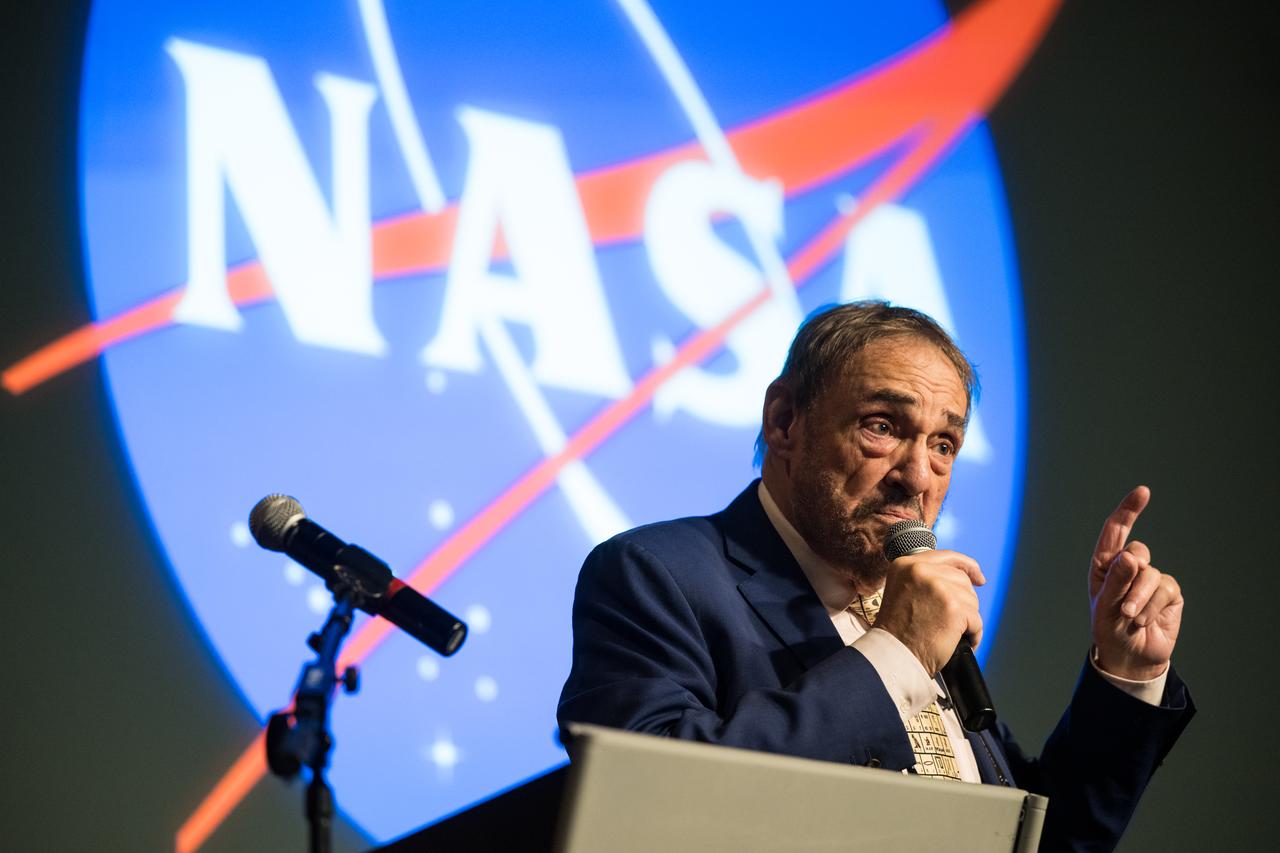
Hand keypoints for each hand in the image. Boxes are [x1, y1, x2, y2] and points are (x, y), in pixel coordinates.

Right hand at [875, 550, 984, 675]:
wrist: (894, 654)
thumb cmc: (898, 631)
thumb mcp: (902, 590)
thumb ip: (925, 578)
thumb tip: (961, 577)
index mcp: (907, 564)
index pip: (947, 556)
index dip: (967, 566)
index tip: (978, 577)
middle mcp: (922, 571)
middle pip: (961, 579)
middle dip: (963, 600)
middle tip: (951, 619)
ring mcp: (939, 587)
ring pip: (971, 600)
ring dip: (967, 618)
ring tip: (949, 632)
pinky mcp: (955, 607)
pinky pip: (976, 620)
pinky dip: (973, 634)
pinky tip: (959, 640)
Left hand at [1089, 486, 1182, 680]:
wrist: (1130, 656)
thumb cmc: (1109, 629)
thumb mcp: (1105, 606)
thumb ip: (1117, 581)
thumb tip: (1131, 556)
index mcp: (1106, 564)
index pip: (1116, 531)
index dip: (1129, 510)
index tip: (1143, 492)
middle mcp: (1129, 566)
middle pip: (1138, 552)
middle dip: (1131, 579)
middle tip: (1123, 606)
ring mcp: (1151, 579)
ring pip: (1151, 575)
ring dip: (1140, 599)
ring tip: (1131, 618)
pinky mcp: (1169, 593)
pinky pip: (1166, 590)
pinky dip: (1152, 607)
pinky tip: (1144, 621)